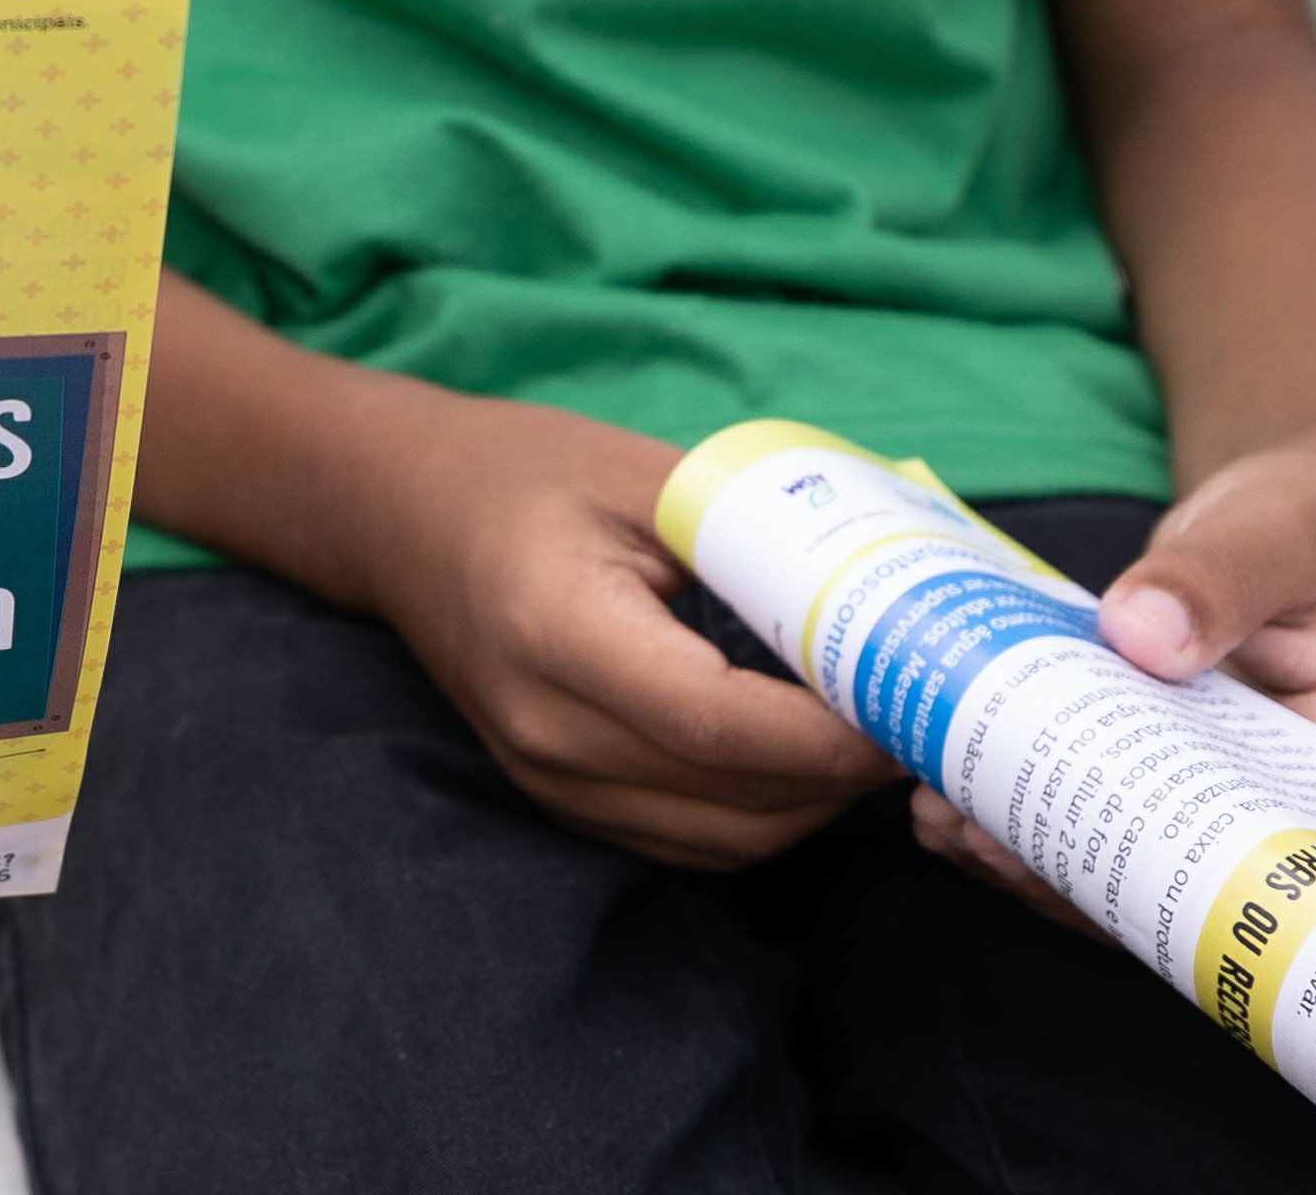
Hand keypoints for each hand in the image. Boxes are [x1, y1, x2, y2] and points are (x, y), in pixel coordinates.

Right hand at [358, 393, 895, 869]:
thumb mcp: (643, 477)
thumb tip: (882, 600)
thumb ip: (752, 539)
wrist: (400, 515)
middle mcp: (547, 728)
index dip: (830, 737)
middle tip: (915, 718)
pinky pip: (688, 842)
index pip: (720, 727)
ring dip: (811, 805)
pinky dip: (760, 814)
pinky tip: (798, 758)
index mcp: (559, 631)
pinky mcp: (558, 800)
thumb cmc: (523, 473)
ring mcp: (546, 777)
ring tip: (867, 739)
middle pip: (733, 798)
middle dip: (843, 776)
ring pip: (723, 841)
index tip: (909, 704)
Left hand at [910, 431, 1315, 911]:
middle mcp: (1297, 801)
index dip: (1180, 884)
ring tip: (940, 821)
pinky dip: (1034, 803)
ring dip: (1037, 851)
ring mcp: (1225, 787)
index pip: (1283, 866)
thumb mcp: (1277, 531)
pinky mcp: (1166, 760)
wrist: (1301, 498)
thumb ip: (1216, 578)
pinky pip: (1104, 799)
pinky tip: (950, 794)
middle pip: (1190, 872)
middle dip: (1080, 876)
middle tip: (974, 838)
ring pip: (1134, 850)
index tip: (1082, 870)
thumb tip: (1140, 636)